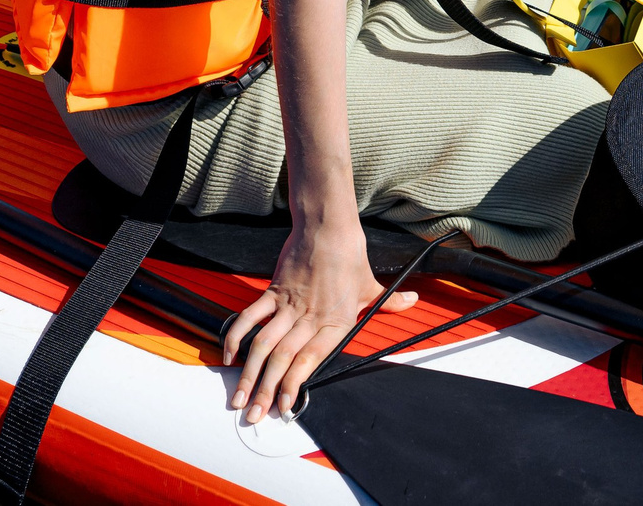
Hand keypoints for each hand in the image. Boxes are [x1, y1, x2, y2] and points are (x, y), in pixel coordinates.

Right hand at [222, 215, 416, 423]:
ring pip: (264, 345)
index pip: (311, 362)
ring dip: (250, 373)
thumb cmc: (350, 256)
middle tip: (254, 414)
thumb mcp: (371, 286)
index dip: (295, 386)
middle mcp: (310, 319)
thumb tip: (412, 302)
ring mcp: (289, 306)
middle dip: (266, 391)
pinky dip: (237, 337)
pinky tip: (230, 357)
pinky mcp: (273, 292)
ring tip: (239, 397)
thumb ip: (389, 302)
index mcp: (335, 324)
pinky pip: (250, 318)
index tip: (285, 407)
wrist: (328, 227)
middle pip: (283, 360)